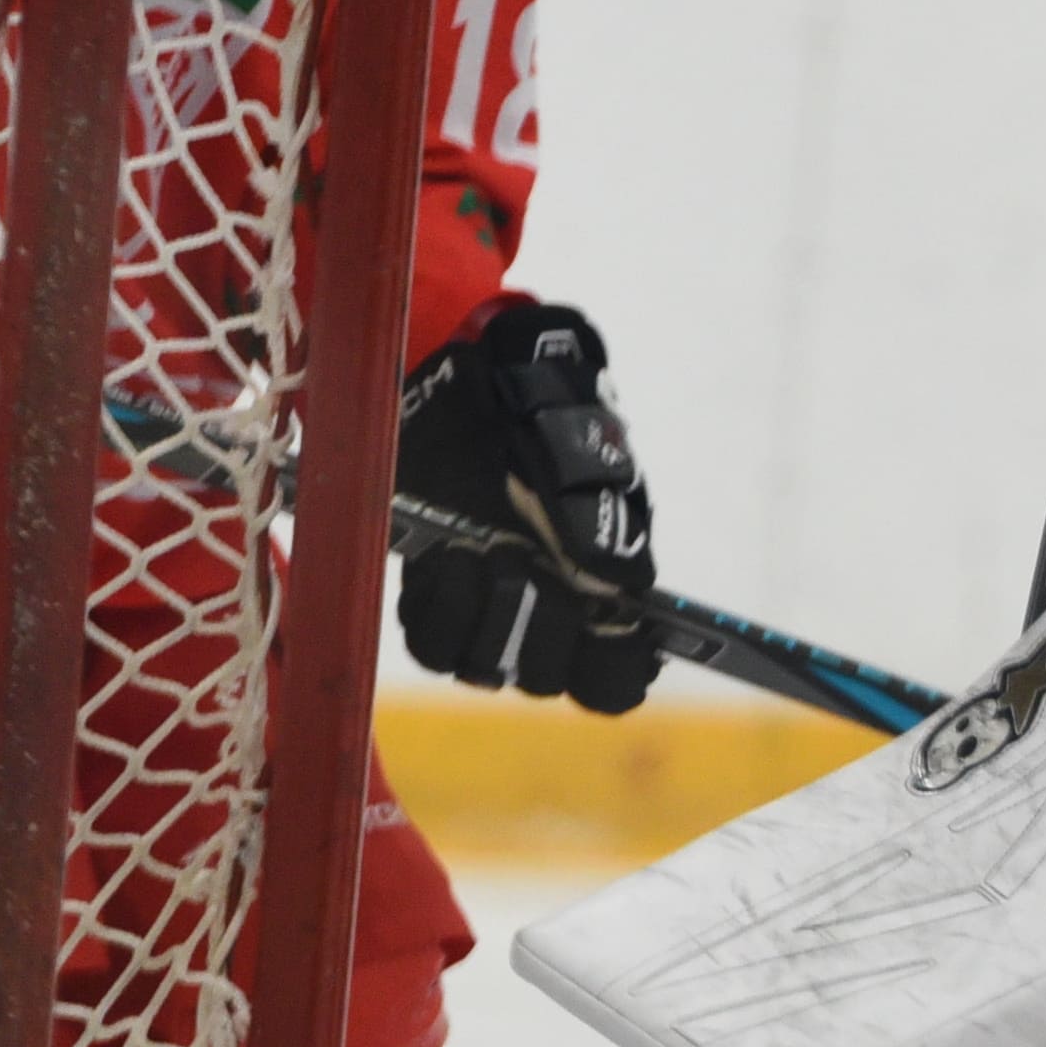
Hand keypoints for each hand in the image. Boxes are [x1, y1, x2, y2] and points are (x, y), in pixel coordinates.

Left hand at [395, 295, 661, 710]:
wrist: (471, 371)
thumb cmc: (541, 402)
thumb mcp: (574, 439)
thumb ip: (597, 507)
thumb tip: (616, 583)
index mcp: (605, 586)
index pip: (616, 676)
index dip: (610, 666)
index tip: (596, 620)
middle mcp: (549, 609)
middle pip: (545, 676)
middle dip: (531, 625)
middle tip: (520, 559)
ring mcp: (489, 604)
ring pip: (481, 667)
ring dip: (476, 618)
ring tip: (472, 549)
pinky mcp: (436, 591)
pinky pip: (429, 641)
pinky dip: (434, 605)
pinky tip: (442, 552)